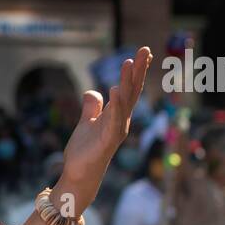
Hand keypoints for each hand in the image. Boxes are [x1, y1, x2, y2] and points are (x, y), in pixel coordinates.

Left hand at [60, 47, 152, 191]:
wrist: (79, 175)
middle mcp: (121, 121)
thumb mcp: (87, 123)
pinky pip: (114, 119)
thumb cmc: (85, 151)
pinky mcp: (108, 140)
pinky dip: (116, 105)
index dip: (135, 71)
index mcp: (117, 115)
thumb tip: (92, 92)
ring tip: (130, 62)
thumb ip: (92, 108)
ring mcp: (117, 130)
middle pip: (132, 91)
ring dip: (128, 82)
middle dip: (138, 71)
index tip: (141, 53)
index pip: (129, 89)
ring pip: (125, 102)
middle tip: (145, 50)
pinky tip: (115, 89)